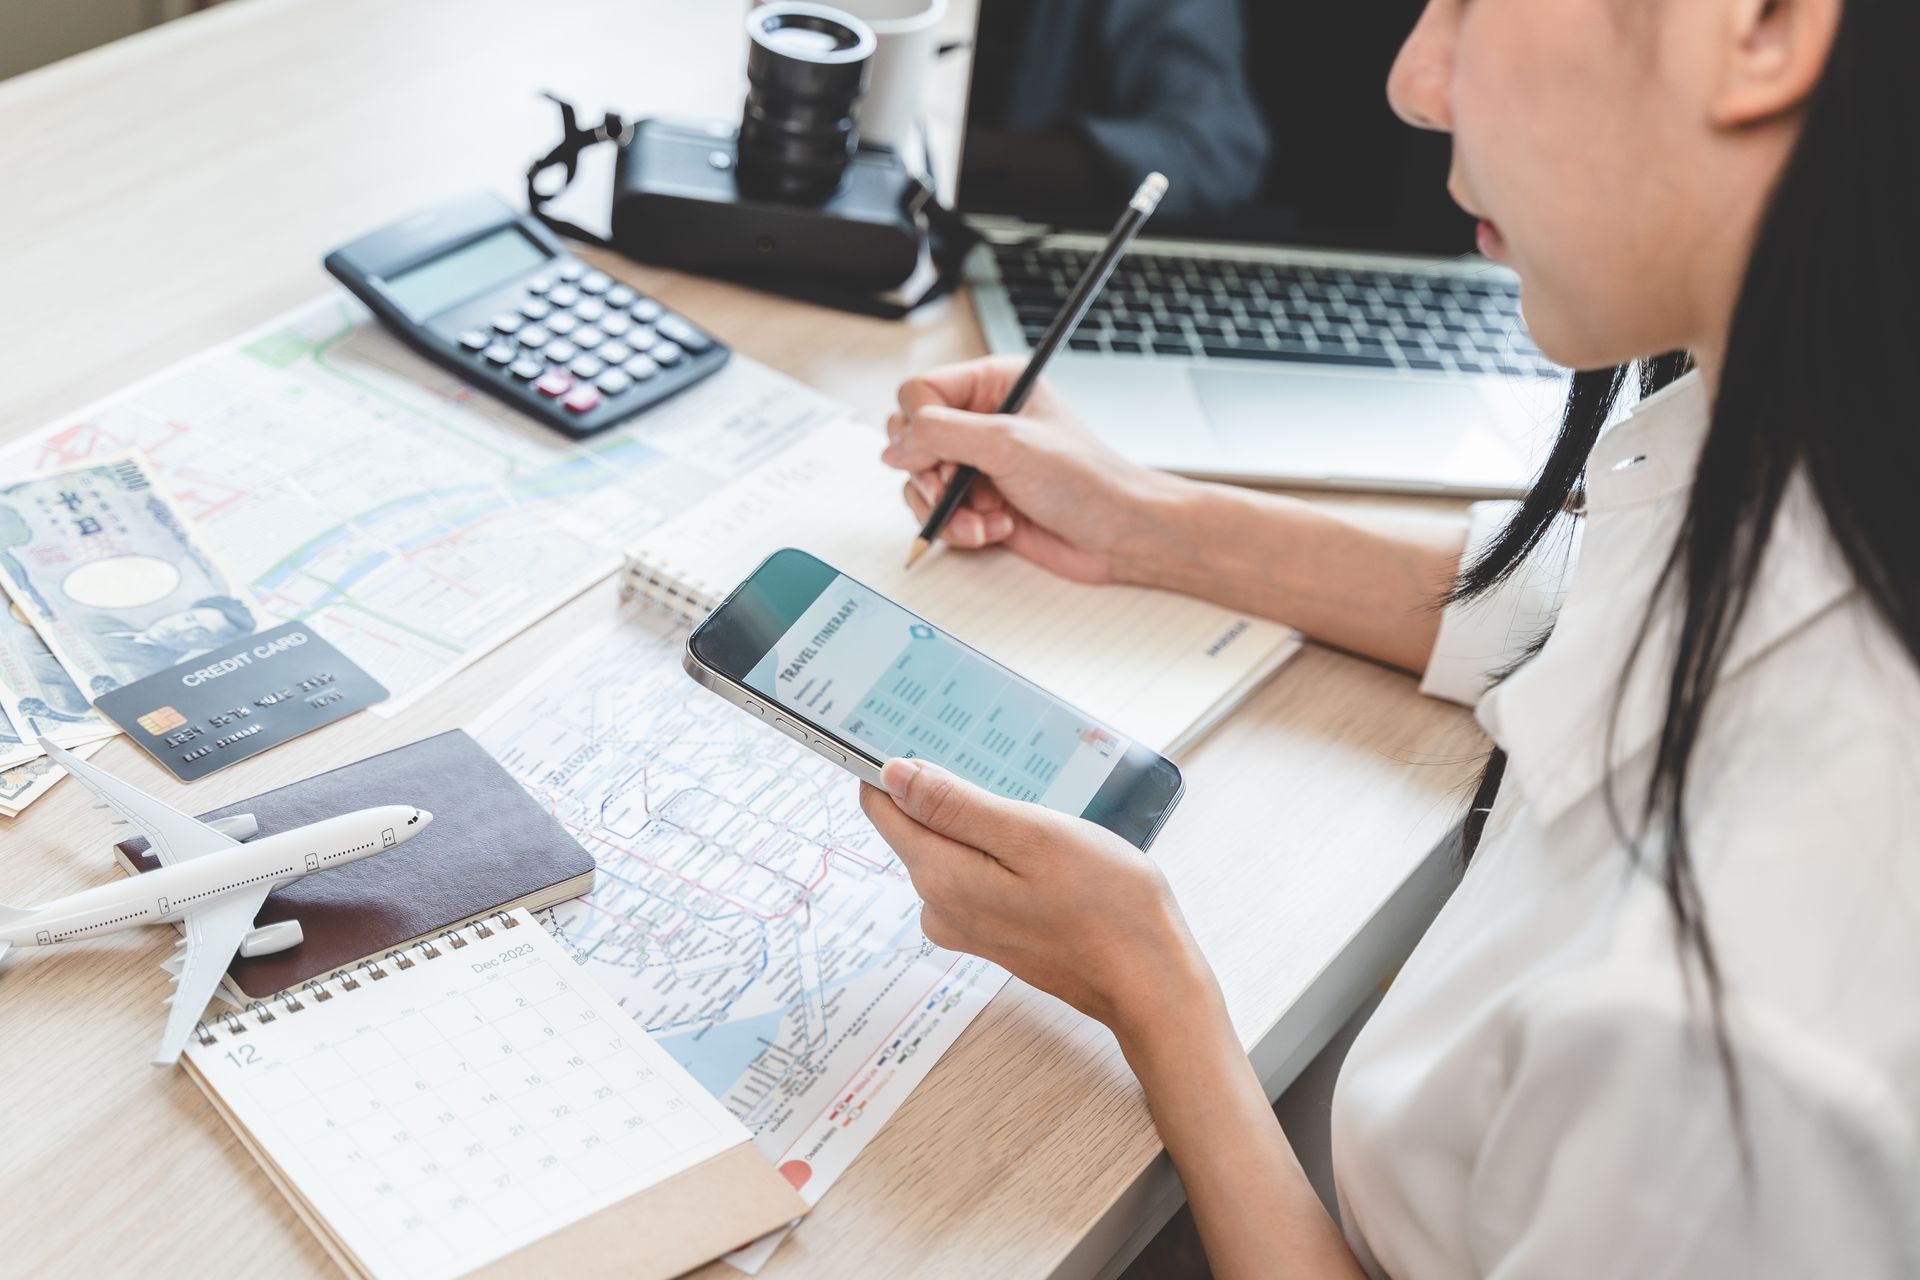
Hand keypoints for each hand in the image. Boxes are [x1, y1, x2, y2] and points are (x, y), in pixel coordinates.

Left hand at [859, 758, 1217, 1037]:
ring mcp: (965, 923)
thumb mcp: (1032, 835)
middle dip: (943, 787)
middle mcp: (940, 905)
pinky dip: (996, 847)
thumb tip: (894, 776)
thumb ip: (956, 806)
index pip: (883, 806)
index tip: (916, 731)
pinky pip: (976, 871)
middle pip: (915, 825)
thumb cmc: (1106, 906)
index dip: (893, 765)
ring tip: (1026, 795)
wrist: (1148, 980)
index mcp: (940, 875)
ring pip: (950, 848)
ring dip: (976, 817)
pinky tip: (1037, 839)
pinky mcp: (992, 931)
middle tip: (993, 756)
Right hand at [882, 356, 1185, 583]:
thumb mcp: (1009, 444)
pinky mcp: (979, 502)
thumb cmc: (1087, 480)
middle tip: (954, 488)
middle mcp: (981, 420)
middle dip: (929, 475)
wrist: (1120, 534)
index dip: (918, 427)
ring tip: (983, 520)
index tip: (934, 457)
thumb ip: (942, 436)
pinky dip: (959, 528)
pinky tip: (995, 530)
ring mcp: (978, 463)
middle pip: (911, 439)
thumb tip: (895, 446)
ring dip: (945, 509)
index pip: (920, 392)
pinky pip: (938, 514)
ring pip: (919, 482)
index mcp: (993, 385)